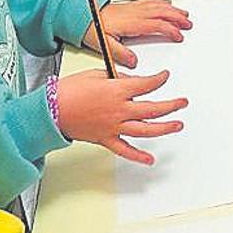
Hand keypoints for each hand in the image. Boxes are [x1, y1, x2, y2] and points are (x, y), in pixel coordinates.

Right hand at [56, 69, 186, 164]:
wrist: (51, 111)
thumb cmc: (69, 91)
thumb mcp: (96, 74)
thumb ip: (117, 77)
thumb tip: (131, 79)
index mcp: (117, 90)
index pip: (147, 84)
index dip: (159, 79)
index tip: (165, 76)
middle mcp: (119, 110)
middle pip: (152, 108)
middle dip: (171, 105)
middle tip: (182, 103)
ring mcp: (114, 126)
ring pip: (145, 129)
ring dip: (164, 128)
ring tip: (177, 125)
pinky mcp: (106, 139)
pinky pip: (125, 150)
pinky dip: (138, 156)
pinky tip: (150, 159)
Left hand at [83, 0, 192, 67]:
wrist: (83, 14)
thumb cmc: (93, 28)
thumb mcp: (105, 45)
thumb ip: (121, 54)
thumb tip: (133, 62)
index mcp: (132, 23)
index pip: (157, 25)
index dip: (171, 30)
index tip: (179, 36)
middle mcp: (136, 13)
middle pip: (163, 13)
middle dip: (178, 18)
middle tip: (188, 24)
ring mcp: (134, 7)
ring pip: (159, 5)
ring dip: (174, 10)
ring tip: (184, 14)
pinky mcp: (131, 5)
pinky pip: (151, 1)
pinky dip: (162, 2)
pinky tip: (167, 3)